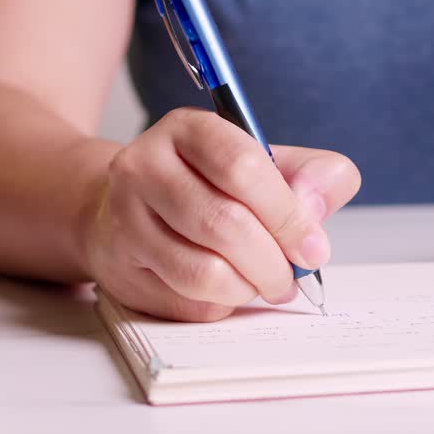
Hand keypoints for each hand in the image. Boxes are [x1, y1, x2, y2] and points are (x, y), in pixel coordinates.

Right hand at [82, 108, 360, 321]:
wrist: (134, 208)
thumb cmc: (214, 186)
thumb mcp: (270, 165)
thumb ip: (314, 177)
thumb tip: (314, 210)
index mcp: (189, 129)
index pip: (242, 168)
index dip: (287, 215)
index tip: (314, 248)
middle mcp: (145, 166)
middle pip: (225, 224)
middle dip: (273, 262)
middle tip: (291, 277)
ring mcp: (124, 218)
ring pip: (204, 273)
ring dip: (249, 287)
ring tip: (264, 284)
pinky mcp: (119, 266)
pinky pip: (186, 302)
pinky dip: (222, 304)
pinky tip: (229, 288)